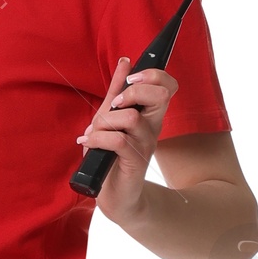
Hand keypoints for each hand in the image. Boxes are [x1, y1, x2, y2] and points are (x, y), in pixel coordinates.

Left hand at [76, 57, 177, 218]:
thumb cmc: (111, 156)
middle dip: (132, 92)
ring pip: (131, 118)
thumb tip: (125, 61)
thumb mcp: (110, 118)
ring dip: (106, 121)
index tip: (131, 79)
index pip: (168, 85)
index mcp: (150, 115)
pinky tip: (89, 143)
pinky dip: (98, 138)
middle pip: (160, 95)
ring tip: (94, 132)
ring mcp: (146, 145)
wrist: (114, 197)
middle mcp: (153, 128)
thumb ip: (117, 90)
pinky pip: (118, 140)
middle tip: (115, 105)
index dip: (153, 75)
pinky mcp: (135, 161)